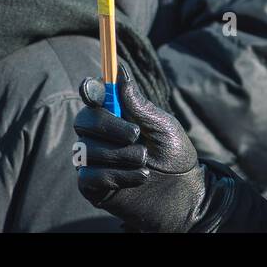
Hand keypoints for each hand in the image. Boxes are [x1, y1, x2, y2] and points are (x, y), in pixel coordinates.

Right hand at [74, 63, 209, 231]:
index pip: (93, 96)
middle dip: (108, 125)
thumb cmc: (174, 155)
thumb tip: (121, 73)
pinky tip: (139, 176)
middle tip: (136, 135)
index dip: (90, 89)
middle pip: (84, 120)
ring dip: (119, 154)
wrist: (183, 194)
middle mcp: (99, 135)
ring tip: (144, 160)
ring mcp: (93, 160)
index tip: (95, 88)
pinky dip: (116, 175)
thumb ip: (140, 105)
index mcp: (116, 114)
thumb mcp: (163, 126)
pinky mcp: (92, 186)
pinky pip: (89, 175)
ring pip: (87, 149)